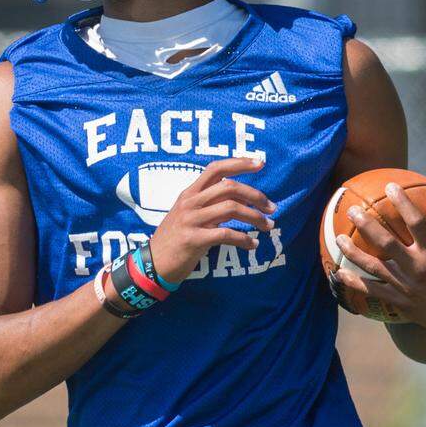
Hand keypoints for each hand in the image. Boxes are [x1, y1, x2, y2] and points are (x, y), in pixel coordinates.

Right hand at [149, 157, 275, 282]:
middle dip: (256, 195)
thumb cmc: (174, 238)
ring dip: (255, 217)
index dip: (239, 163)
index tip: (260, 163)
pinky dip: (244, 239)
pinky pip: (226, 234)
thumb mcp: (187, 214)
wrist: (153, 263)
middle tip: (272, 207)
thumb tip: (238, 199)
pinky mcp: (194, 239)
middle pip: (229, 187)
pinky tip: (253, 245)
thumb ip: (207, 203)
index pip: (216, 169)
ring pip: (231, 208)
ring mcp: (191, 220)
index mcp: (189, 193)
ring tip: (268, 226)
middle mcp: (190, 202)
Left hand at [334, 182, 425, 347]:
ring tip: (338, 238)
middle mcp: (418, 269)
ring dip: (353, 252)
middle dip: (367, 225)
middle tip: (352, 210)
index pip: (416, 222)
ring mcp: (406, 287)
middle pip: (386, 243)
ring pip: (373, 267)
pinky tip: (338, 273)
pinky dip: (354, 282)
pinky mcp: (399, 301)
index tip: (390, 187)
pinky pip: (372, 290)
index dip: (402, 203)